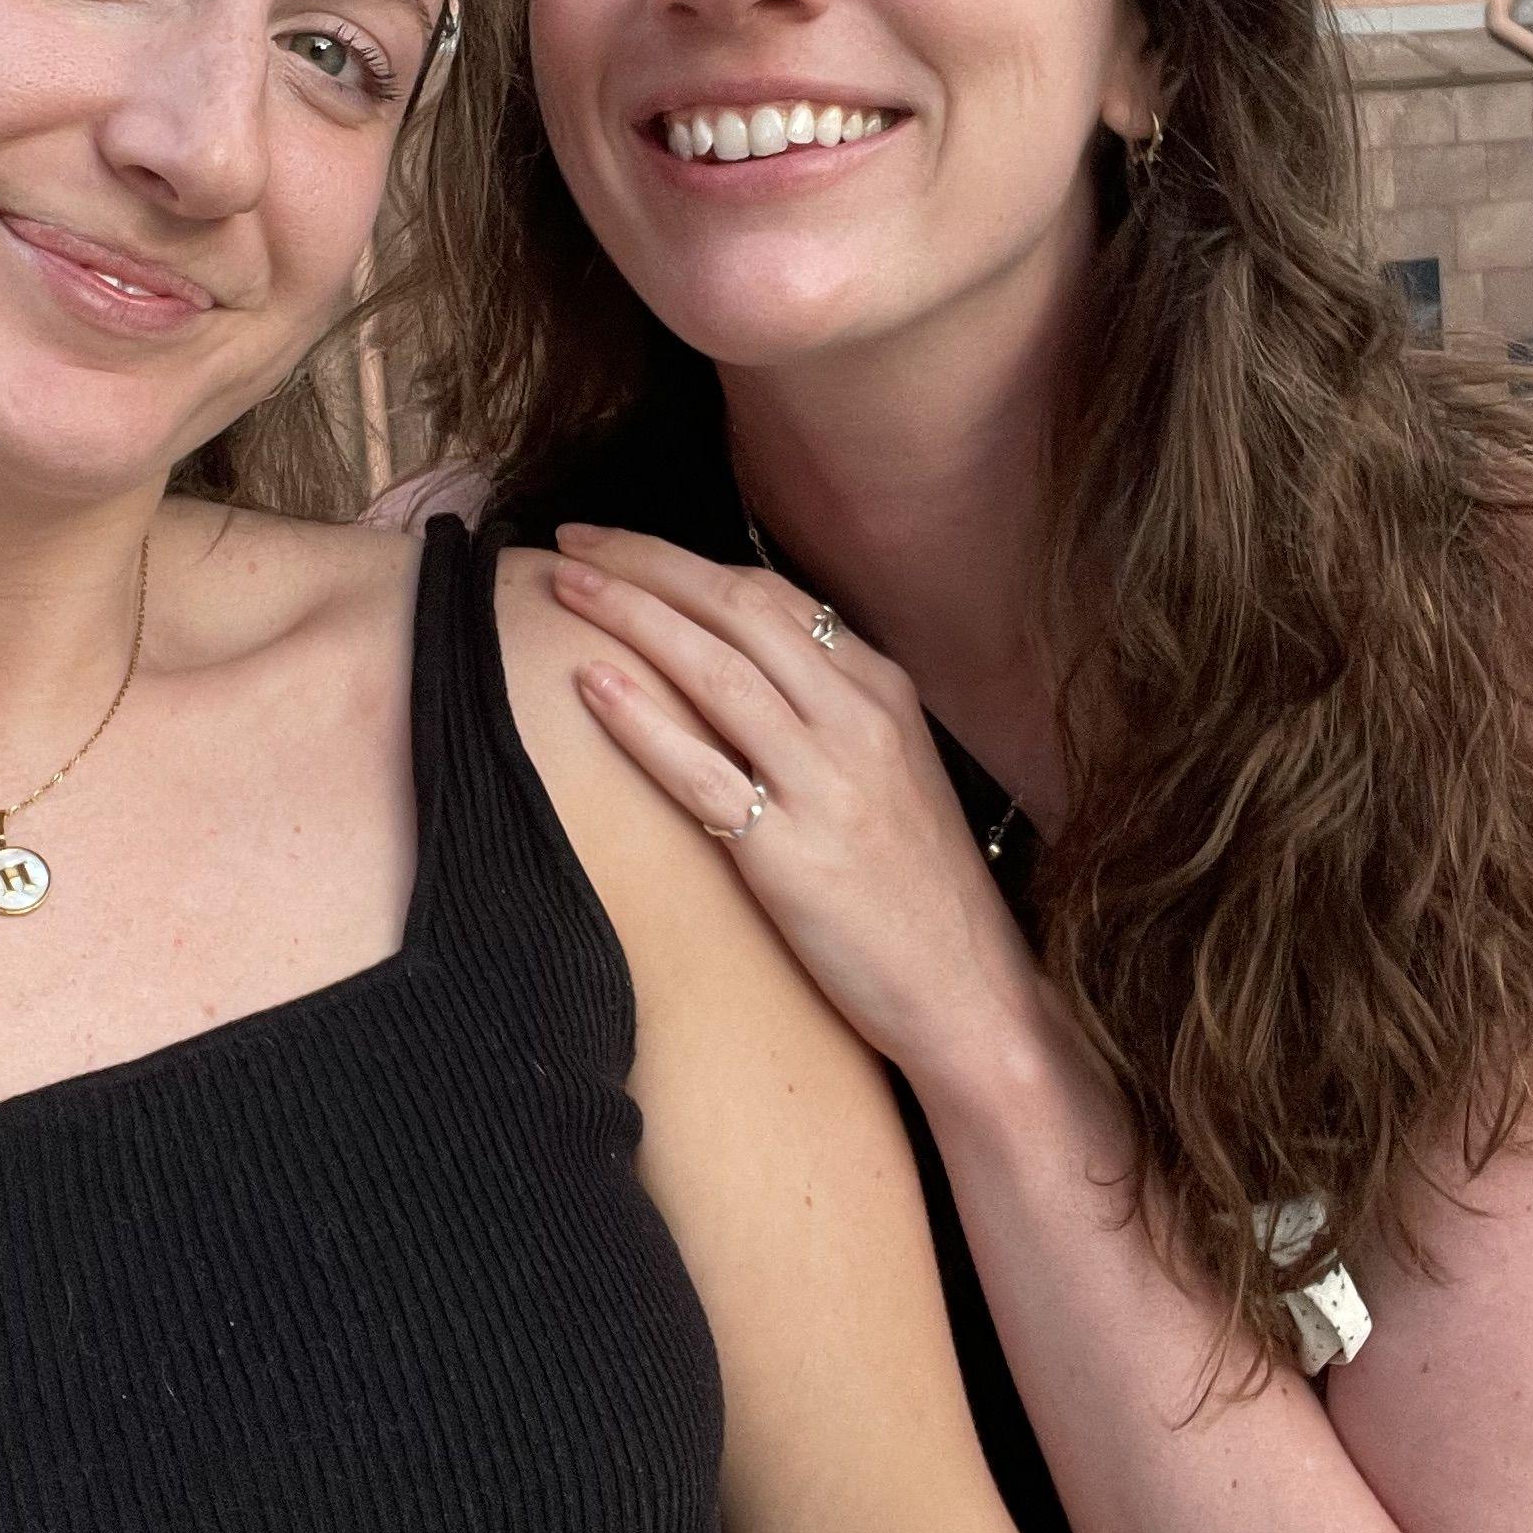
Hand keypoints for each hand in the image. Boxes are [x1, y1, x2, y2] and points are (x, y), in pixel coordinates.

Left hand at [550, 525, 1045, 1077]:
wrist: (969, 992)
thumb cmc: (918, 887)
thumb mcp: (891, 768)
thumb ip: (826, 707)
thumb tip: (736, 657)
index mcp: (882, 691)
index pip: (770, 595)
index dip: (684, 560)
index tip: (618, 544)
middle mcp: (857, 720)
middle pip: (735, 609)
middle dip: (646, 563)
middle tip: (573, 540)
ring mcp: (826, 784)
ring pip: (714, 670)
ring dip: (629, 615)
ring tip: (564, 586)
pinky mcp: (791, 855)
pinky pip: (701, 772)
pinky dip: (641, 720)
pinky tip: (590, 684)